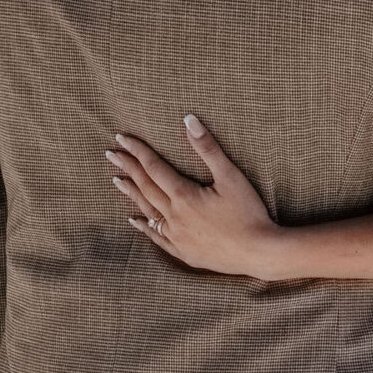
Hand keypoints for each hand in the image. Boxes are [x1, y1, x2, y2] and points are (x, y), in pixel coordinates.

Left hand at [105, 118, 283, 276]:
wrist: (260, 252)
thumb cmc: (249, 212)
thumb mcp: (231, 176)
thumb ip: (208, 148)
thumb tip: (189, 120)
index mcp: (184, 196)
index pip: (154, 168)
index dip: (138, 151)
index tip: (122, 139)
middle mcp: (175, 217)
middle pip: (146, 187)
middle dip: (128, 169)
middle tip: (112, 155)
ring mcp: (178, 237)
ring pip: (148, 212)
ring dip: (132, 195)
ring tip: (117, 181)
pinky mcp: (185, 252)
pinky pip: (158, 238)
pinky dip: (145, 227)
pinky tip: (134, 220)